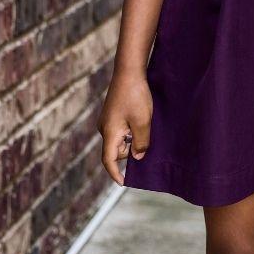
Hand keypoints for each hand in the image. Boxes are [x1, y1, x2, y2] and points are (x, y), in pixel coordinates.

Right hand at [97, 67, 152, 185]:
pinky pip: (121, 130)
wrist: (128, 71)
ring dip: (133, 139)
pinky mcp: (112, 114)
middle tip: (148, 141)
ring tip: (146, 127)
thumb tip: (137, 157)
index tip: (124, 182)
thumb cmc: (136, 96)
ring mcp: (107, 120)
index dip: (115, 173)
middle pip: (117, 151)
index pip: (108, 160)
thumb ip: (141, 142)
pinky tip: (142, 121)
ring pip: (120, 140)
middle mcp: (104, 128)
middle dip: (130, 152)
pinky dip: (131, 132)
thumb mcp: (143, 122)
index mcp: (110, 133)